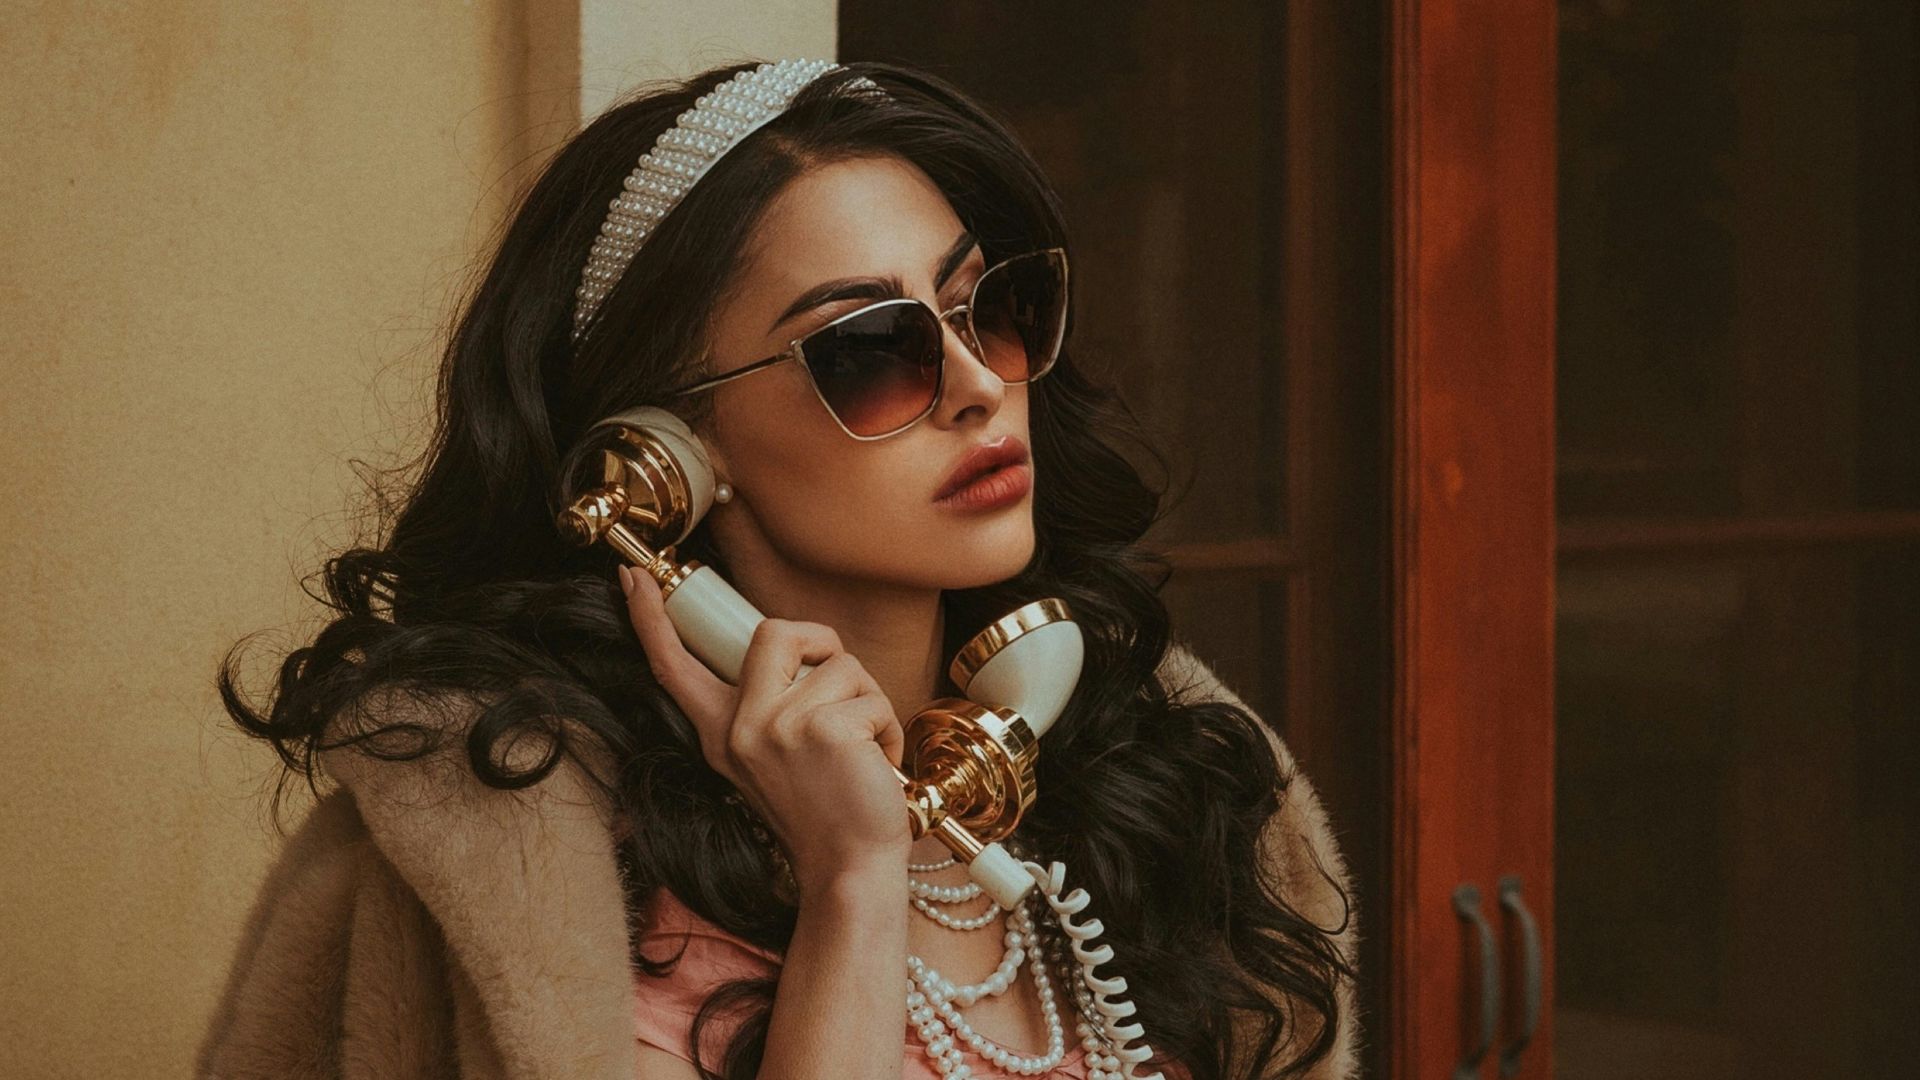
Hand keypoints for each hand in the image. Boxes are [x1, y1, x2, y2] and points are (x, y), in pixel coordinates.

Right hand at [619, 565, 910, 897]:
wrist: (850, 869)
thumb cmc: (827, 810)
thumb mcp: (774, 759)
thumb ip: (770, 709)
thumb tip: (795, 655)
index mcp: (722, 734)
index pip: (675, 666)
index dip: (651, 618)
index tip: (634, 578)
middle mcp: (739, 728)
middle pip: (774, 630)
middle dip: (821, 642)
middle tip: (839, 685)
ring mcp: (775, 727)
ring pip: (839, 662)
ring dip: (868, 699)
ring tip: (863, 747)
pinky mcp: (821, 730)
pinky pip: (871, 696)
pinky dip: (887, 727)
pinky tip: (877, 763)